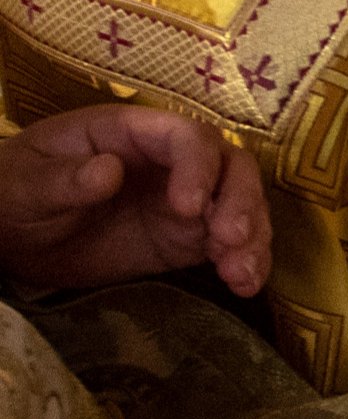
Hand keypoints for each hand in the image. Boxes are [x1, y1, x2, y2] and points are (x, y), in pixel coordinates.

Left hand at [0, 104, 269, 296]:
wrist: (12, 238)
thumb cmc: (16, 194)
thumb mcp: (26, 185)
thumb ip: (64, 179)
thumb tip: (109, 171)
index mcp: (133, 133)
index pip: (186, 137)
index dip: (198, 166)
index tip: (187, 208)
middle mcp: (172, 162)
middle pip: (230, 166)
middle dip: (240, 201)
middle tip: (231, 239)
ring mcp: (186, 202)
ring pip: (241, 205)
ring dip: (252, 236)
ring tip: (242, 274)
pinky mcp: (188, 240)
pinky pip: (231, 245)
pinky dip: (246, 262)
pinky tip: (245, 285)